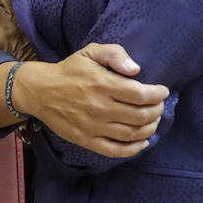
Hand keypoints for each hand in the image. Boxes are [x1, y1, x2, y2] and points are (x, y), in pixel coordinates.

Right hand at [12, 43, 168, 157]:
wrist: (39, 91)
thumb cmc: (69, 70)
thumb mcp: (89, 52)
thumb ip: (114, 54)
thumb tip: (136, 69)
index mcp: (102, 83)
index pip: (141, 94)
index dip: (158, 94)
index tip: (162, 91)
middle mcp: (99, 107)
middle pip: (141, 116)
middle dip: (157, 111)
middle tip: (158, 106)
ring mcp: (92, 126)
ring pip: (132, 134)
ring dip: (149, 128)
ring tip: (152, 121)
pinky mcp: (86, 140)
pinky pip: (116, 150)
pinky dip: (134, 149)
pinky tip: (142, 142)